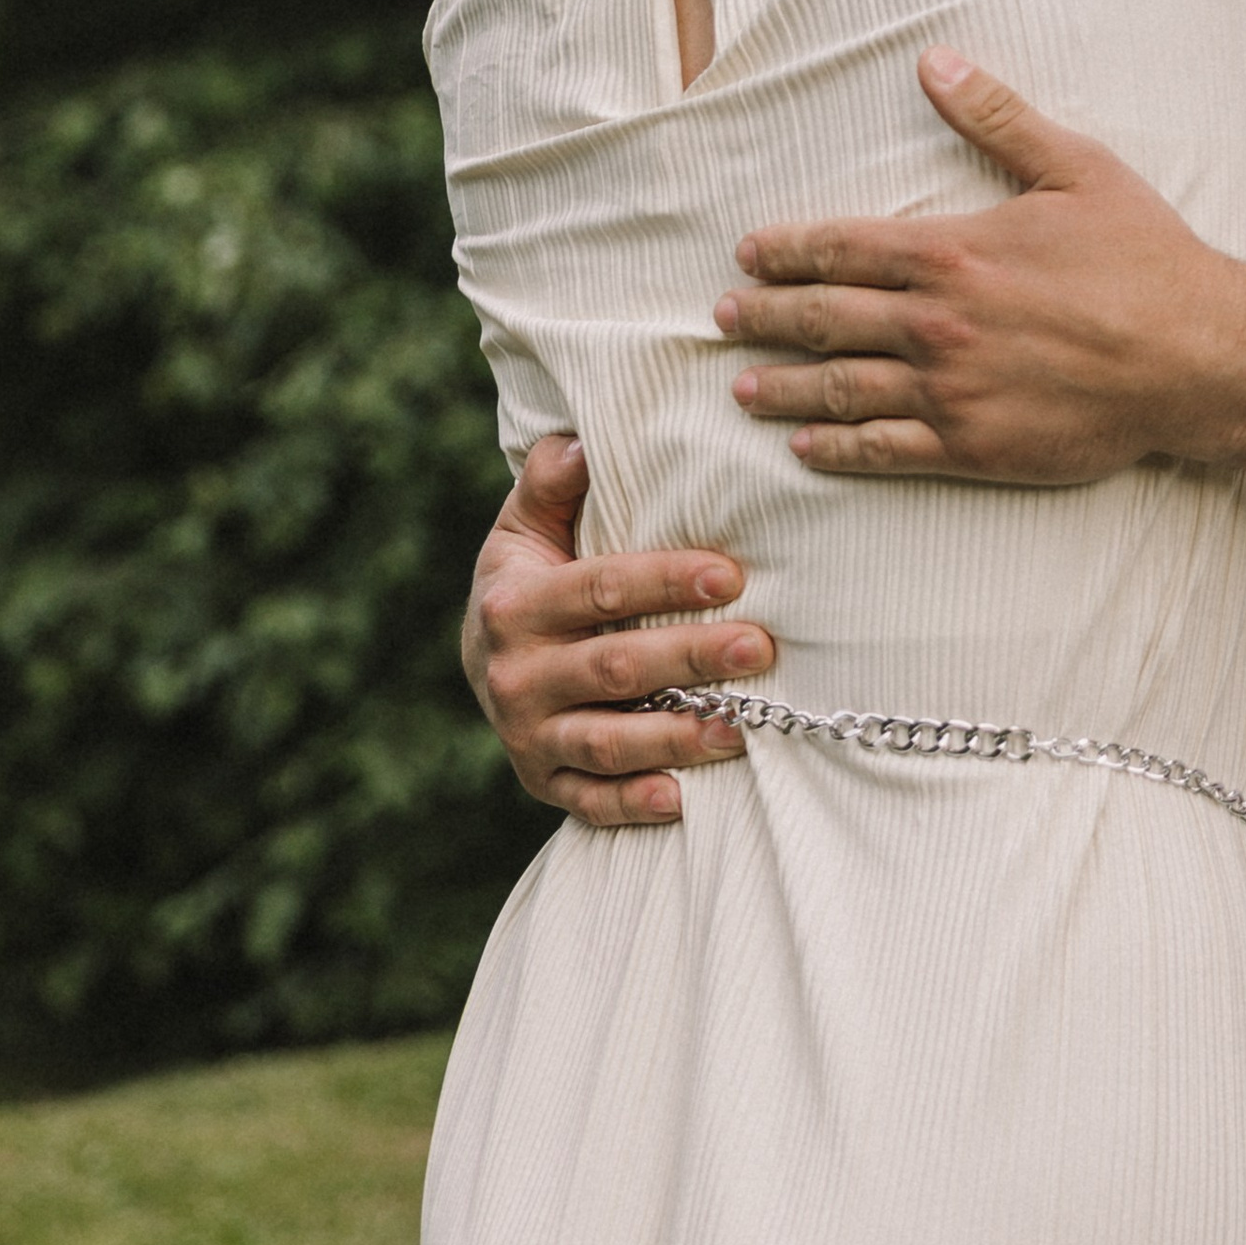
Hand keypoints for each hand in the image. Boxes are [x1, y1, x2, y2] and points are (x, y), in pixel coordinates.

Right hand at [462, 432, 777, 824]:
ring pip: (607, 741)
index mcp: (516, 604)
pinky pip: (588, 800)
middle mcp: (515, 674)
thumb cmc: (529, 579)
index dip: (666, 581)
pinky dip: (632, 804)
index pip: (601, 589)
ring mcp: (527, 735)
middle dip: (691, 657)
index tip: (732, 575)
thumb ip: (551, 483)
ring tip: (743, 727)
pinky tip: (683, 799)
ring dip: (676, 738)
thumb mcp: (525, 526)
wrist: (483, 661)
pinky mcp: (540, 782)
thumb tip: (582, 440)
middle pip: (614, 667)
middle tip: (762, 647)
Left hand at [718, 48, 1245, 480]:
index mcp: (953, 252)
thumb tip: (935, 60)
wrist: (1198, 357)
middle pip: (825, 319)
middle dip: (765, 317)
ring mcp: (951, 389)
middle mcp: (937, 322)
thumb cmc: (1143, 258)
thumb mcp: (1075, 167)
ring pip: (842, 389)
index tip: (749, 256)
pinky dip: (838, 449)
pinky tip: (806, 446)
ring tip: (743, 387)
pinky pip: (886, 449)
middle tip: (723, 318)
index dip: (787, 252)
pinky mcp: (974, 445)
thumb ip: (996, 116)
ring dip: (784, 387)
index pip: (842, 248)